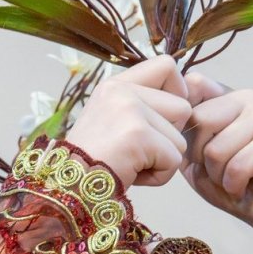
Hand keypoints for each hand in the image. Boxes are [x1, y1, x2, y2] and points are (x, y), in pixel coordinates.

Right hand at [65, 55, 190, 187]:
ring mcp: (130, 110)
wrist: (67, 188)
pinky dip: (159, 176)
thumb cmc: (92, 164)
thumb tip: (185, 105)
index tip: (163, 117)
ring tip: (133, 165)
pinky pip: (174, 159)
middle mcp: (122, 91)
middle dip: (169, 137)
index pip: (167, 65)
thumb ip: (143, 108)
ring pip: (180, 138)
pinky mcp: (138, 135)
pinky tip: (133, 176)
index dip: (178, 91)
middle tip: (139, 152)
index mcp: (116, 85)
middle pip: (182, 107)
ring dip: (163, 160)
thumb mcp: (112, 122)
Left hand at [181, 74, 252, 238]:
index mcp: (225, 96)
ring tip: (233, 178)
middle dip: (200, 156)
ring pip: (216, 149)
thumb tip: (168, 113)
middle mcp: (247, 99)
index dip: (183, 119)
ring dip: (218, 175)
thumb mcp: (194, 156)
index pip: (193, 85)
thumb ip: (181, 132)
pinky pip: (237, 167)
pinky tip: (244, 185)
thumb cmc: (229, 181)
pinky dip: (234, 185)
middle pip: (200, 120)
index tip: (192, 146)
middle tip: (217, 169)